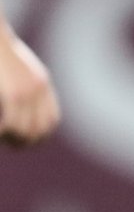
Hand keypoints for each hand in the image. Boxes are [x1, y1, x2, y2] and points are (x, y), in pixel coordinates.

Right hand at [0, 26, 57, 146]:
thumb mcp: (14, 69)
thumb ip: (20, 85)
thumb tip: (14, 101)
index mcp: (40, 82)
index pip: (50, 121)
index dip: (37, 136)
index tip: (20, 139)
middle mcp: (39, 88)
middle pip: (40, 130)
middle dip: (24, 141)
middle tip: (8, 142)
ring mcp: (28, 92)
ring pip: (26, 131)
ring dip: (12, 139)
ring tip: (3, 135)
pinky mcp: (15, 94)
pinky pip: (11, 124)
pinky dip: (3, 132)